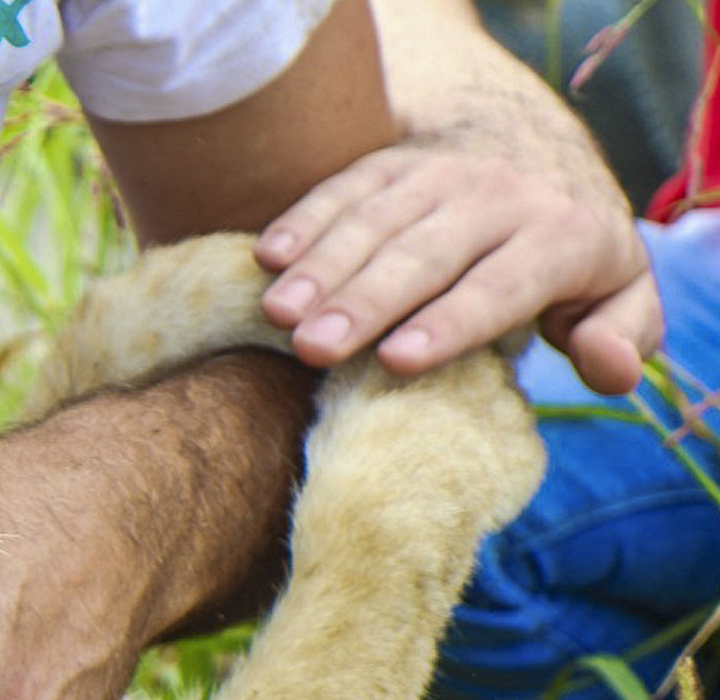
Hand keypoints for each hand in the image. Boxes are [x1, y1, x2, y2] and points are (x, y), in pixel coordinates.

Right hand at [254, 138, 660, 396]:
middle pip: (423, 254)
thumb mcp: (620, 288)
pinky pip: (343, 187)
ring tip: (277, 315)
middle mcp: (498, 196)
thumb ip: (625, 333)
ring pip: (374, 221)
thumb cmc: (569, 250)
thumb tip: (611, 366)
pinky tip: (267, 257)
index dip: (448, 323)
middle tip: (314, 349)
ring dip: (320, 268)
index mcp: (562, 235)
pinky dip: (303, 220)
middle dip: (365, 303)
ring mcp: (439, 174)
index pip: (499, 285)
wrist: (533, 141)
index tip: (397, 360)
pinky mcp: (391, 163)